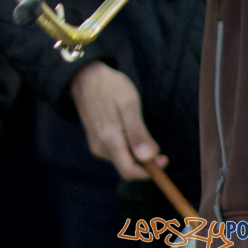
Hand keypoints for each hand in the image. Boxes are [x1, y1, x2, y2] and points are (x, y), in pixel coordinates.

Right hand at [68, 61, 163, 180]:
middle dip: (145, 161)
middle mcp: (100, 147)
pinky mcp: (95, 140)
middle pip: (127, 167)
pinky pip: (116, 152)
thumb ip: (137, 132)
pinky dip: (127, 147)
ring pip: (122, 160)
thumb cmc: (110, 87)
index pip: (129, 172)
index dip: (149, 171)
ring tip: (138, 129)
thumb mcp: (129, 104)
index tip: (163, 157)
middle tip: (154, 141)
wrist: (84, 76)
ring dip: (136, 153)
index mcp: (109, 139)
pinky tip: (127, 129)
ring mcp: (95, 144)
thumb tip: (148, 158)